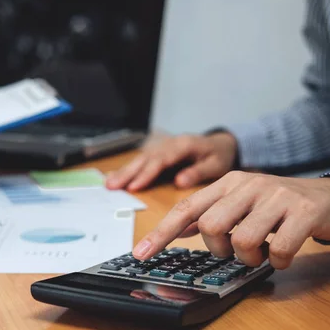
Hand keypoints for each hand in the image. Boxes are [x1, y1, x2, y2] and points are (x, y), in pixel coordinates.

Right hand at [105, 133, 237, 191]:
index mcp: (183, 145)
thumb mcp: (217, 164)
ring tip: (108, 184)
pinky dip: (126, 168)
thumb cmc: (219, 155)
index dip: (147, 173)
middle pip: (145, 159)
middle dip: (128, 172)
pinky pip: (140, 160)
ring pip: (139, 159)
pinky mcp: (157, 152)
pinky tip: (112, 176)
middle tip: (112, 186)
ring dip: (123, 171)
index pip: (161, 160)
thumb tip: (180, 182)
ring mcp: (161, 146)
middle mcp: (169, 144)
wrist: (220, 143)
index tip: (134, 187)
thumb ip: (199, 172)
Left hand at [132, 171, 329, 268]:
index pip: (186, 208)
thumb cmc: (279, 205)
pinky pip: (279, 250)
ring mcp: (276, 197)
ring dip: (249, 257)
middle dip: (219, 248)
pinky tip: (283, 254)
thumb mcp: (241, 203)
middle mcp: (248, 185)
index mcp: (227, 183)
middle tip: (235, 249)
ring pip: (242, 239)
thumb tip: (179, 229)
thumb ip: (211, 213)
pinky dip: (278, 261)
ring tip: (262, 251)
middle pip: (210, 226)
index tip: (141, 253)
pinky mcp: (303, 212)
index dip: (161, 232)